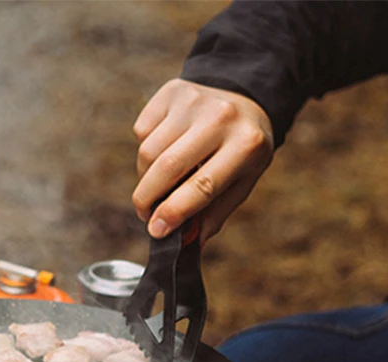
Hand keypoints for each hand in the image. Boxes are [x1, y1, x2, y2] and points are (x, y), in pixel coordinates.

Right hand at [132, 79, 273, 244]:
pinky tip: (164, 149)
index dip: (174, 212)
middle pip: (166, 167)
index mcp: (245, 145)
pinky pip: (142, 130)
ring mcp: (194, 100)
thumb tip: (185, 245)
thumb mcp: (242, 182)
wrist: (244, 96)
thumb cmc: (241, 150)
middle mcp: (220, 118)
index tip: (155, 230)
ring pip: (147, 151)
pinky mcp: (171, 91)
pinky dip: (145, 149)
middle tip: (146, 215)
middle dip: (147, 199)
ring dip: (145, 177)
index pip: (202, 185)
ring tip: (158, 184)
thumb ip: (214, 215)